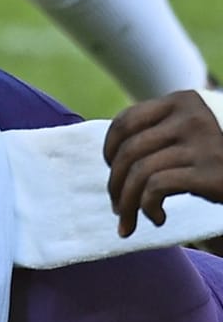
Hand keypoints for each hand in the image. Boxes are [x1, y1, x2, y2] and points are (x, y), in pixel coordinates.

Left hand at [104, 90, 222, 237]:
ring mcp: (204, 144)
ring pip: (140, 172)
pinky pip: (157, 187)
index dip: (109, 148)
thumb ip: (162, 132)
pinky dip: (147, 207)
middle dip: (116, 184)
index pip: (126, 121)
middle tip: (117, 207)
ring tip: (129, 220)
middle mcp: (192, 117)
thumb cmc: (221, 157)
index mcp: (182, 101)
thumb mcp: (193, 133)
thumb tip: (112, 155)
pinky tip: (158, 219)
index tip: (112, 170)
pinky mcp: (213, 174)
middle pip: (129, 150)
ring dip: (127, 203)